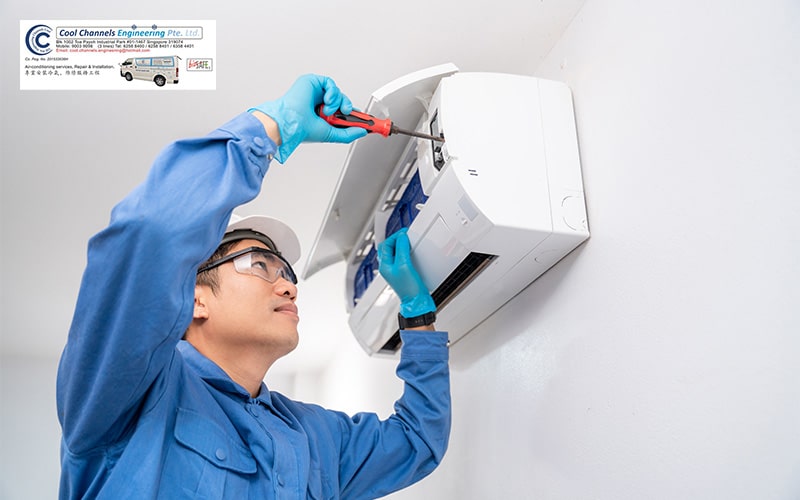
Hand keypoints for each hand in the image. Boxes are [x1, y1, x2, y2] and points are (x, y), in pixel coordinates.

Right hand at [249, 74, 367, 162]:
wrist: (292, 122)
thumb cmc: (303, 129)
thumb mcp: (331, 134)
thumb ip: (348, 134)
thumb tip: (362, 131)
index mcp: (322, 115)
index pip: (341, 111)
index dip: (353, 114)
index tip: (365, 119)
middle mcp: (319, 103)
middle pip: (341, 100)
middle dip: (348, 108)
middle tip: (349, 113)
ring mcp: (315, 92)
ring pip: (337, 92)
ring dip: (337, 102)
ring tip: (327, 111)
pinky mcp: (312, 82)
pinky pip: (330, 83)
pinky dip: (332, 93)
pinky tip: (326, 101)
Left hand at [378, 228, 435, 317]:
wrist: (417, 301)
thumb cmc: (409, 288)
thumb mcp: (404, 265)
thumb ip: (402, 249)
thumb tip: (401, 238)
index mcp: (385, 265)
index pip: (386, 245)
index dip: (395, 237)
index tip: (404, 233)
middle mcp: (388, 268)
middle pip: (388, 248)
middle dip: (396, 239)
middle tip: (406, 235)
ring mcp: (396, 270)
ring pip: (395, 252)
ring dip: (401, 245)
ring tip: (408, 241)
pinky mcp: (404, 272)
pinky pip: (402, 258)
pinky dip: (406, 252)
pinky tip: (412, 252)